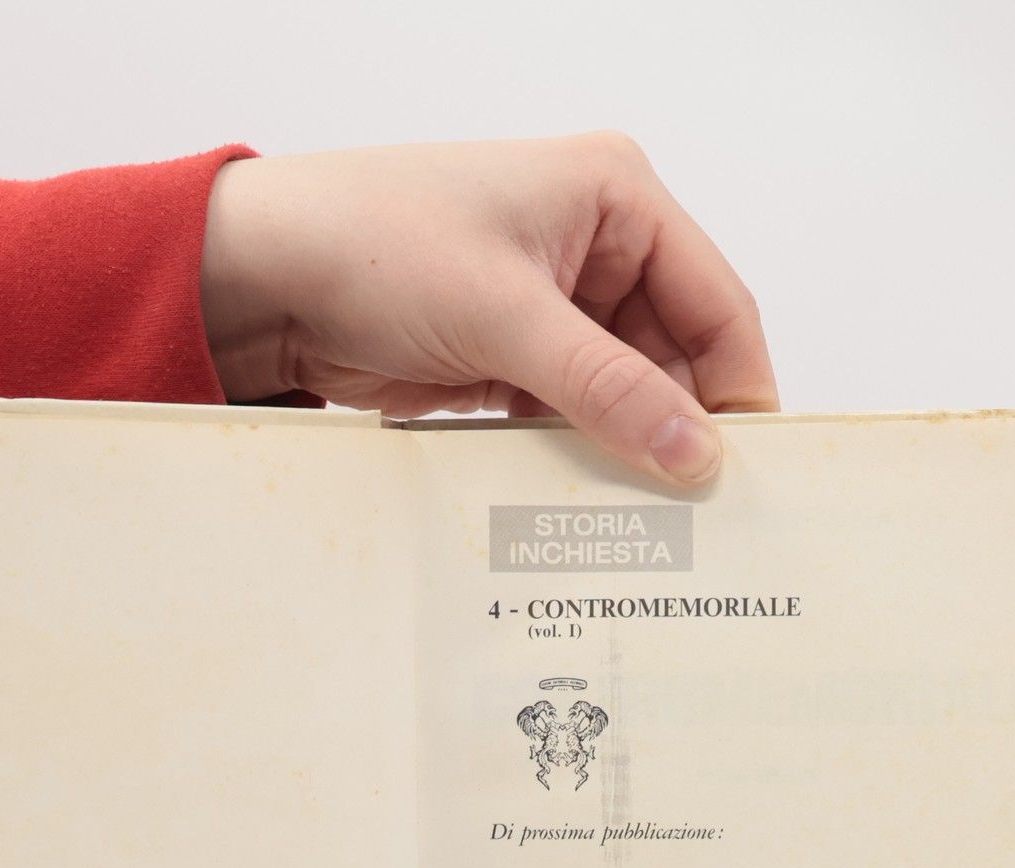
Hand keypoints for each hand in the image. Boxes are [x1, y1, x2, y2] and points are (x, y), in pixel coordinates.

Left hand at [199, 133, 775, 485]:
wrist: (264, 279)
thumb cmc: (373, 246)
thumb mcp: (506, 317)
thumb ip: (607, 389)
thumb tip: (693, 452)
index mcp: (616, 197)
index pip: (716, 302)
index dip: (739, 388)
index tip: (750, 470)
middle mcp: (595, 245)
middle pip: (675, 356)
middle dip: (679, 430)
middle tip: (696, 517)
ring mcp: (552, 305)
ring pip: (623, 393)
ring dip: (625, 451)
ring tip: (644, 523)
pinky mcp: (510, 356)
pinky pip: (570, 414)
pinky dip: (576, 456)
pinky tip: (583, 505)